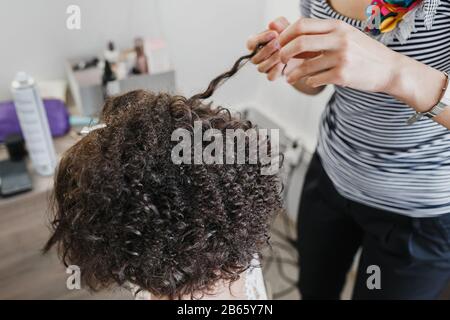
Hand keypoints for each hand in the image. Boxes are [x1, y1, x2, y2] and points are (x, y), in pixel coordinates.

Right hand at [246, 17, 289, 80]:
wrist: (303, 50)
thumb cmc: (291, 37)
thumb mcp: (287, 26)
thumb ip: (279, 23)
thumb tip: (272, 24)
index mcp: (257, 44)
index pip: (251, 43)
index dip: (260, 39)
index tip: (274, 34)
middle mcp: (258, 57)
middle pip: (254, 58)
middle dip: (267, 50)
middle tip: (279, 43)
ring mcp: (264, 67)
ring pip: (261, 68)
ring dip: (273, 59)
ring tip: (284, 53)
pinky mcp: (272, 75)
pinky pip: (270, 76)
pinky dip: (277, 70)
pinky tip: (286, 62)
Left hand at [278, 18, 399, 92]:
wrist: (390, 69)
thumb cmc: (364, 53)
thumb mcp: (345, 37)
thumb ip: (321, 37)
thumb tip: (291, 40)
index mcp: (338, 26)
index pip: (302, 25)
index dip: (285, 35)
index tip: (279, 44)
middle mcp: (339, 39)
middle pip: (299, 42)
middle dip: (284, 53)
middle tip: (281, 60)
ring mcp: (341, 57)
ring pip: (305, 66)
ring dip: (293, 74)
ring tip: (289, 78)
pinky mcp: (342, 75)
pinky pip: (315, 80)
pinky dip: (309, 82)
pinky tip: (310, 82)